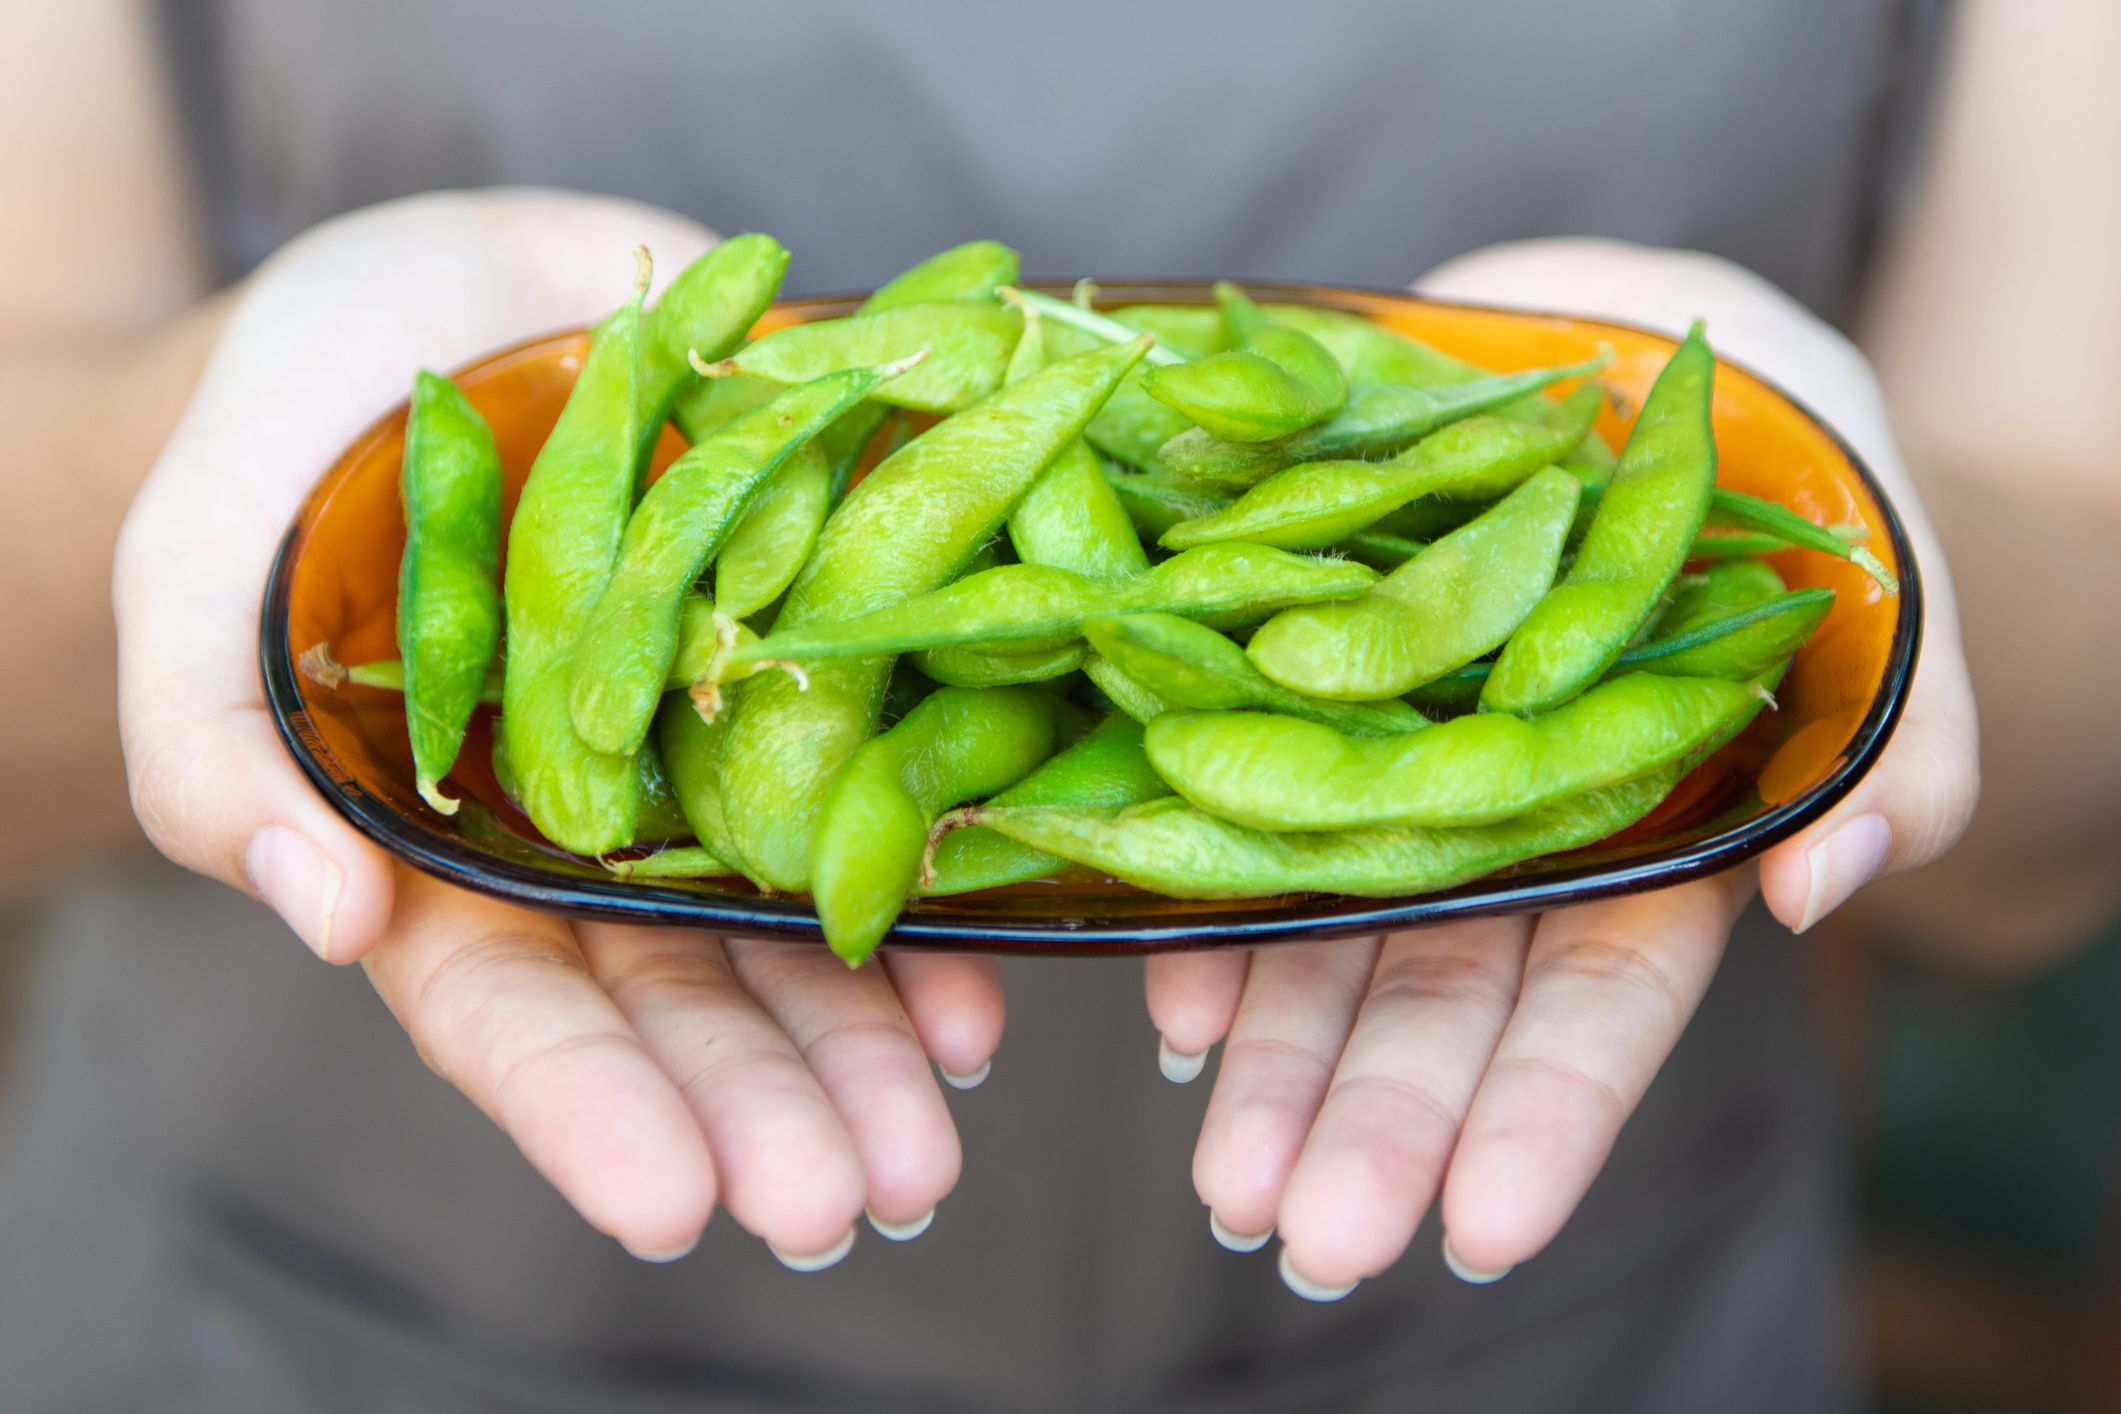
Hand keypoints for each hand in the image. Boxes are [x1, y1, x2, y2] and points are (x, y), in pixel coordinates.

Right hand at [113, 189, 999, 1261]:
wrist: (444, 293)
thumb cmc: (283, 446)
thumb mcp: (200, 585)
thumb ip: (223, 756)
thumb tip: (326, 924)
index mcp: (454, 853)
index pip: (518, 1017)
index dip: (592, 1114)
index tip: (671, 1207)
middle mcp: (606, 832)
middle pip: (691, 1001)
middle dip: (773, 1107)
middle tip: (855, 1194)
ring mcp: (724, 748)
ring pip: (805, 923)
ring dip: (877, 1038)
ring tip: (938, 1128)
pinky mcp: (823, 653)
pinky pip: (894, 779)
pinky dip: (942, 879)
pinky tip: (988, 973)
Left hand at [1146, 238, 1979, 1298]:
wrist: (1623, 340)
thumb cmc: (1781, 451)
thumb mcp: (1875, 566)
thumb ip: (1897, 736)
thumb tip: (1833, 888)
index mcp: (1647, 824)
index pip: (1601, 994)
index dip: (1546, 1112)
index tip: (1480, 1227)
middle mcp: (1504, 824)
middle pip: (1441, 997)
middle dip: (1379, 1123)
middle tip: (1310, 1236)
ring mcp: (1388, 769)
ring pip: (1326, 940)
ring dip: (1274, 1065)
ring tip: (1227, 1180)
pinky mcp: (1289, 698)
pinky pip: (1232, 823)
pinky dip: (1199, 909)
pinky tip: (1171, 1000)